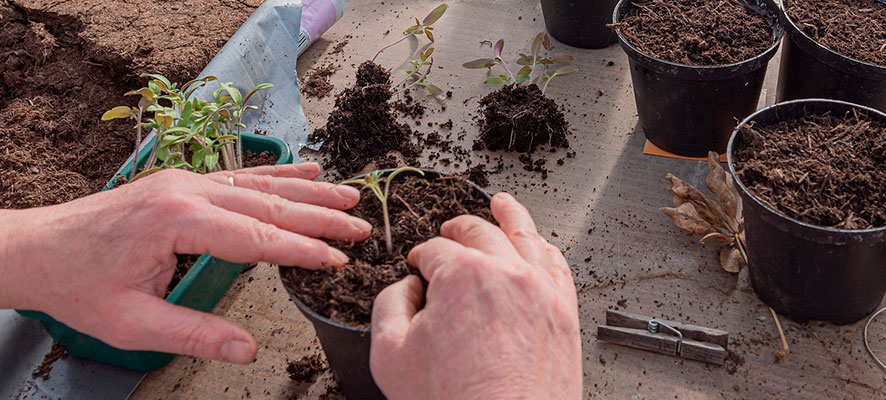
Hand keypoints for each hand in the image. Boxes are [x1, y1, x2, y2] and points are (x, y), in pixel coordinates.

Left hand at [0, 163, 368, 363]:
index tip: (338, 259)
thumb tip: (246, 350)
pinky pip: (240, 175)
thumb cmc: (79, 284)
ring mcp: (186, 180)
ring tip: (349, 195)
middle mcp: (187, 191)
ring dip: (308, 190)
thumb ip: (194, 334)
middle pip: (268, 204)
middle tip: (361, 226)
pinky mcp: (182, 181)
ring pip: (260, 184)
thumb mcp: (132, 323)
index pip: (257, 237)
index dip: (302, 249)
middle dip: (320, 216)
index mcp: (177, 221)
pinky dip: (278, 174)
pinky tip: (306, 169)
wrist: (37, 248)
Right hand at [370, 193, 581, 398]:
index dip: (421, 257)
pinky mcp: (564, 312)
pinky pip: (557, 265)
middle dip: (457, 229)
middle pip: (479, 232)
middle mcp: (506, 272)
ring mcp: (541, 290)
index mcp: (461, 275)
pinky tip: (539, 245)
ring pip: (525, 235)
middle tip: (448, 232)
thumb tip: (406, 287)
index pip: (435, 249)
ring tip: (503, 203)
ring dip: (509, 214)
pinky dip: (545, 248)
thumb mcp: (391, 354)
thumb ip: (389, 305)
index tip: (418, 268)